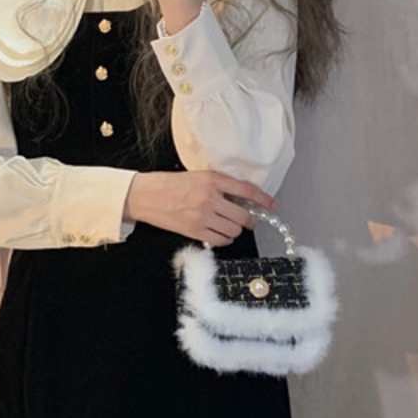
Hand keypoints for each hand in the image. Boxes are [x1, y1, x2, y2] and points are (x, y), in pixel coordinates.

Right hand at [124, 170, 275, 245]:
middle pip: (244, 216)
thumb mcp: (197, 176)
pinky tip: (220, 234)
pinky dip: (224, 239)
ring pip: (234, 230)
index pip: (247, 191)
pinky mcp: (193, 230)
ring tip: (228, 226)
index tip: (272, 206)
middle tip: (248, 221)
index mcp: (212, 180)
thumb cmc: (169, 185)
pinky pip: (220, 240)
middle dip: (250, 221)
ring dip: (235, 230)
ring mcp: (202, 215)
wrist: (145, 195)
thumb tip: (242, 199)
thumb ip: (219, 185)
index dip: (264, 200)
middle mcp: (210, 198)